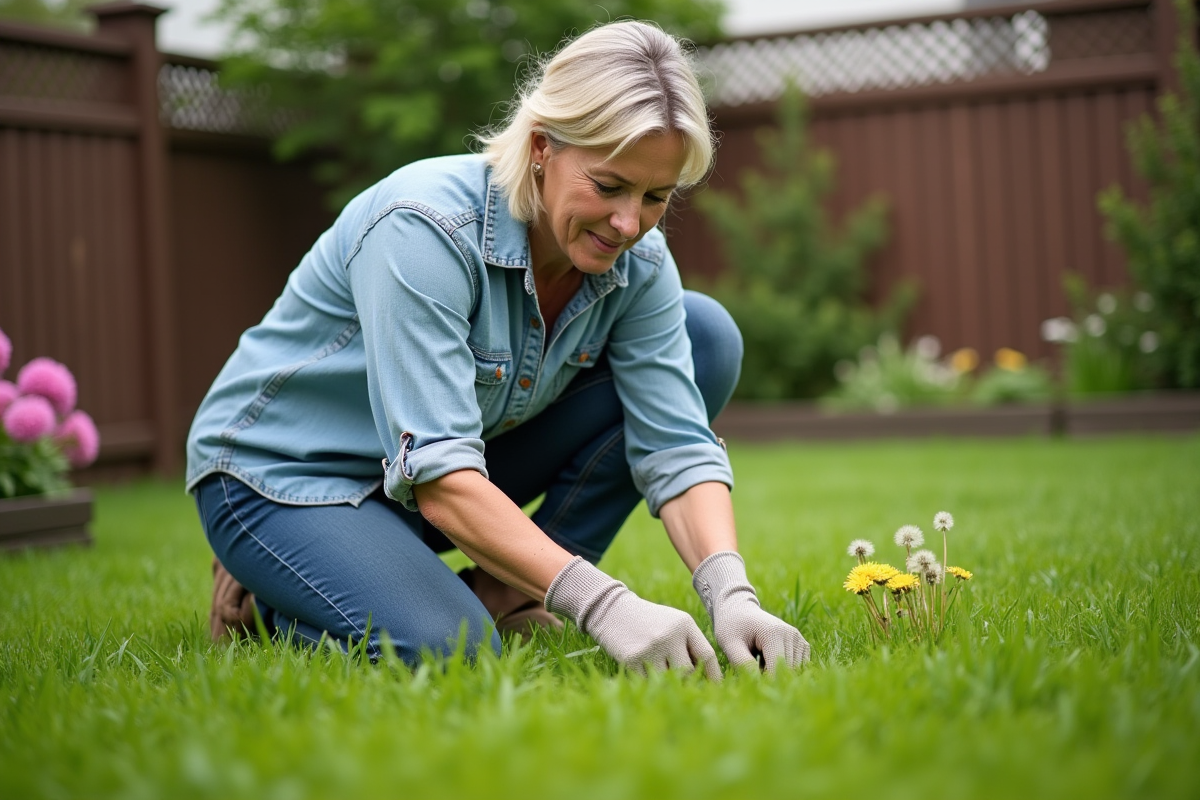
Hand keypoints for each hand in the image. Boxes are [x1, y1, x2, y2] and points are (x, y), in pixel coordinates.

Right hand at [545, 557, 721, 679]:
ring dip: (666, 680)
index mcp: (684, 624)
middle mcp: (669, 634)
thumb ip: (690, 644)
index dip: (713, 675)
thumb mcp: (673, 623)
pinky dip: (648, 681)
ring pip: (669, 680)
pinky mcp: (632, 659)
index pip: (707, 655)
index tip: (715, 688)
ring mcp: (650, 647)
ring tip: (658, 669)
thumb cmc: (649, 621)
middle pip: (688, 672)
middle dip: (685, 678)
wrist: (613, 610)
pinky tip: (643, 669)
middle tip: (676, 675)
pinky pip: (649, 682)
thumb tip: (707, 678)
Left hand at [693, 551, 809, 672]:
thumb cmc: (732, 628)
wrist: (739, 611)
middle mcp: (790, 634)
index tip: (751, 684)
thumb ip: (743, 663)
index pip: (777, 668)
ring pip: (795, 671)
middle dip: (772, 678)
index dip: (765, 682)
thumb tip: (759, 683)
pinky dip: (786, 670)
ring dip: (779, 675)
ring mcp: (798, 638)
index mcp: (773, 633)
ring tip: (759, 665)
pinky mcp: (801, 643)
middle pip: (788, 671)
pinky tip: (769, 663)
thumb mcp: (730, 645)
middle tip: (752, 673)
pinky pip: (799, 666)